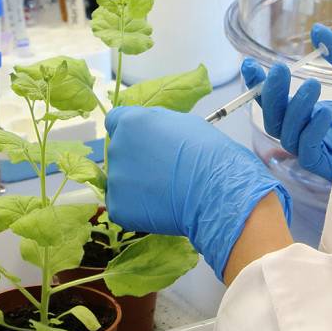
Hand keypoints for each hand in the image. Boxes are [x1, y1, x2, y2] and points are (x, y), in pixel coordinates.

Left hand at [104, 106, 291, 279]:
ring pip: (121, 181)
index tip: (145, 143)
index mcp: (131, 122)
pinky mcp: (118, 207)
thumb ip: (157, 124)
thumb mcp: (183, 122)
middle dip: (135, 160)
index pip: (115, 122)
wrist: (216, 191)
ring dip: (136, 185)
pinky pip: (122, 206)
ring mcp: (116, 179)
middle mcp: (117, 147)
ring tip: (165, 192)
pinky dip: (137, 209)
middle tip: (162, 171)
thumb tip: (150, 129)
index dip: (131, 133)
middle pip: (119, 152)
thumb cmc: (209, 153)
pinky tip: (160, 208)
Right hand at [241, 24, 331, 180]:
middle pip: (273, 118)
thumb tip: (316, 31)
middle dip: (273, 93)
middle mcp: (306, 133)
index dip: (260, 84)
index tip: (251, 64)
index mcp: (308, 114)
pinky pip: (308, 150)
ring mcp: (314, 151)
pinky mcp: (326, 167)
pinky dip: (313, 131)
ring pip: (287, 134)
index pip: (275, 100)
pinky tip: (326, 114)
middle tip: (279, 69)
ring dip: (296, 108)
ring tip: (314, 86)